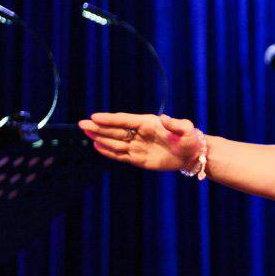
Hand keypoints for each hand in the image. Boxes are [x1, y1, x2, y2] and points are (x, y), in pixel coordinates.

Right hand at [79, 112, 201, 171]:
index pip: (125, 120)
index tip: (94, 117)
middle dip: (98, 127)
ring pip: (115, 142)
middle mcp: (140, 134)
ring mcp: (138, 146)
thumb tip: (164, 118)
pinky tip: (97, 146)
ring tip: (86, 133)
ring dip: (100, 138)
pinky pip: (120, 154)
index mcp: (148, 124)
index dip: (109, 119)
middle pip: (115, 130)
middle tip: (82, 124)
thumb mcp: (187, 130)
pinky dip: (108, 151)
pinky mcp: (138, 159)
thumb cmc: (190, 140)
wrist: (192, 155)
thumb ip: (176, 124)